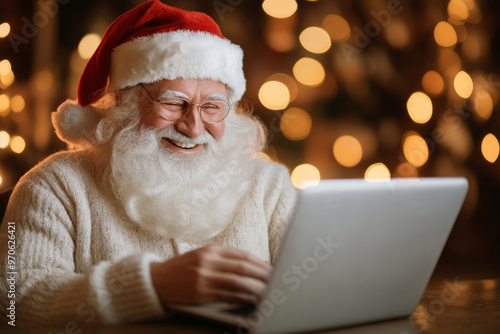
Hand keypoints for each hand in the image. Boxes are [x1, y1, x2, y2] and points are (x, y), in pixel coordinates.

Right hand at [150, 244, 271, 305]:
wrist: (156, 280)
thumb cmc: (182, 268)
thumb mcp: (202, 255)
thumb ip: (224, 258)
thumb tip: (251, 265)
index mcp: (211, 250)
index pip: (243, 256)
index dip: (261, 264)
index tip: (273, 269)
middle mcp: (208, 261)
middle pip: (243, 268)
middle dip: (263, 275)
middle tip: (276, 281)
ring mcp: (203, 277)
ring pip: (237, 282)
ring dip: (256, 288)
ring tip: (268, 292)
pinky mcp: (200, 293)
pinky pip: (227, 295)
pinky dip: (242, 298)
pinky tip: (251, 300)